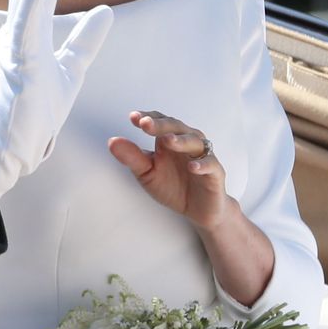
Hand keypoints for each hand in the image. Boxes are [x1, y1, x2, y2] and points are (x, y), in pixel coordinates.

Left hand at [108, 109, 227, 228]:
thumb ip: (132, 158)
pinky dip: (203, 164)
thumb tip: (112, 141)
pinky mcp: (215, 173)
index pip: (159, 121)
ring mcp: (202, 156)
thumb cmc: (173, 187)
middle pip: (176, 126)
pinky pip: (211, 165)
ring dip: (181, 140)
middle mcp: (187, 143)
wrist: (199, 210)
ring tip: (167, 141)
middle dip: (160, 125)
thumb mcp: (147, 173)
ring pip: (195, 141)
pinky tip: (192, 166)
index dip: (148, 118)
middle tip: (145, 124)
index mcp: (169, 140)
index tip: (133, 118)